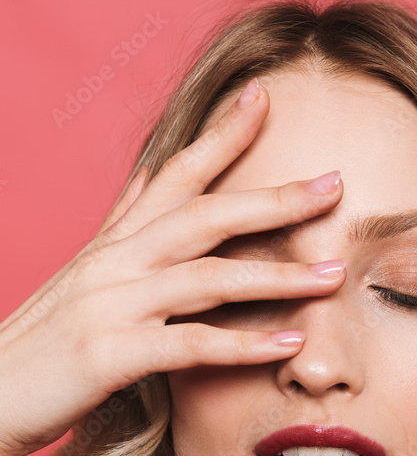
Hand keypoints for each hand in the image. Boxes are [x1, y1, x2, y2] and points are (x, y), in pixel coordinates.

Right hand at [0, 77, 345, 455]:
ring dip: (276, 275)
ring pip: (207, 277)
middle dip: (273, 198)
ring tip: (333, 275)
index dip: (218, 137)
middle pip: (204, 215)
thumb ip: (124, 226)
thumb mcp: (83, 274)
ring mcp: (112, 306)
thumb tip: (153, 177)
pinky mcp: (111, 356)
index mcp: (113, 243)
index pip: (171, 175)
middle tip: (335, 185)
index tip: (263, 99)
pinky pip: (190, 346)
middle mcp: (114, 263)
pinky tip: (289, 344)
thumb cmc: (41, 342)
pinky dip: (243, 345)